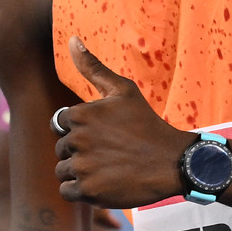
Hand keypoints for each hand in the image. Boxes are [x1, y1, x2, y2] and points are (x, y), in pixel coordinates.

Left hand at [53, 37, 191, 207]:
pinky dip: (81, 189)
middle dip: (79, 150)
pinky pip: (67, 191)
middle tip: (108, 149)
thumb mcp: (122, 90)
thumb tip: (72, 38)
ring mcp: (82, 167)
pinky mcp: (88, 191)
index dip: (80, 128)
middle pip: (61, 148)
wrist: (171, 161)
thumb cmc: (145, 122)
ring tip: (106, 166)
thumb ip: (92, 66)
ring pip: (63, 170)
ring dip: (79, 170)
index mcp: (81, 114)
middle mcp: (77, 140)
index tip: (103, 132)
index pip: (61, 123)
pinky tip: (102, 180)